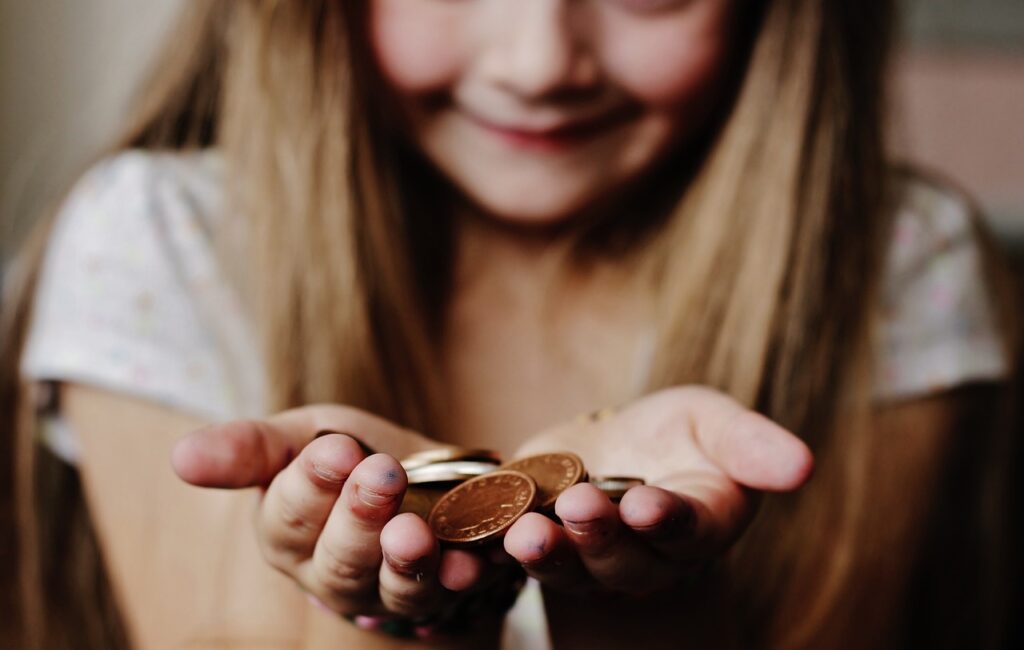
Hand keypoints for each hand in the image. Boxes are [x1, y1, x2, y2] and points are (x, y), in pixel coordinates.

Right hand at [169, 404, 497, 621]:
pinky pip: (450, 591)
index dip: (311, 483)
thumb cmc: (346, 456)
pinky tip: (470, 558)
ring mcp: (387, 588)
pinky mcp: (442, 589)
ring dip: (405, 558)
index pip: (289, 516)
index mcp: (288, 533)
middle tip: (382, 472)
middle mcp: (332, 573)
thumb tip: (180, 457)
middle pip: (339, 556)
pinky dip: (460, 575)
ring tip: (415, 529)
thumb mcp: (299, 437)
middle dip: (359, 515)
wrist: (419, 480)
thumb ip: (249, 449)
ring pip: (392, 585)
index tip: (338, 447)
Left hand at [503, 386, 812, 594]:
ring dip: (549, 553)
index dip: (669, 520)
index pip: (689, 529)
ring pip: (571, 568)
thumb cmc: (673, 433)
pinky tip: (469, 537)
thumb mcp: (712, 421)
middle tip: (583, 509)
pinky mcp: (537, 549)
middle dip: (603, 536)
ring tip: (525, 531)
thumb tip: (805, 465)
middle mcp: (646, 556)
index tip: (648, 503)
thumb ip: (752, 445)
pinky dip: (493, 552)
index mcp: (698, 523)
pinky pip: (515, 559)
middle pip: (626, 558)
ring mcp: (588, 562)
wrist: (611, 448)